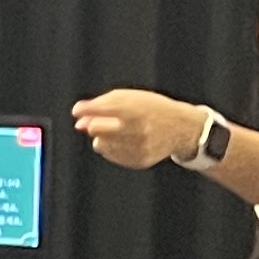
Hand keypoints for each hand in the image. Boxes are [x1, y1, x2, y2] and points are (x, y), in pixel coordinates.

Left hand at [72, 89, 207, 171]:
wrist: (180, 127)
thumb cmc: (149, 108)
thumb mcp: (128, 97)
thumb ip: (101, 103)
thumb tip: (78, 117)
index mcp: (136, 109)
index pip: (100, 109)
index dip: (85, 110)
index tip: (78, 111)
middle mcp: (138, 129)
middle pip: (95, 129)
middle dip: (92, 124)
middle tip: (100, 121)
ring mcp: (139, 147)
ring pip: (100, 144)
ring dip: (102, 137)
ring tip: (118, 130)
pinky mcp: (139, 161)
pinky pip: (111, 155)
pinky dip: (111, 147)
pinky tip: (123, 140)